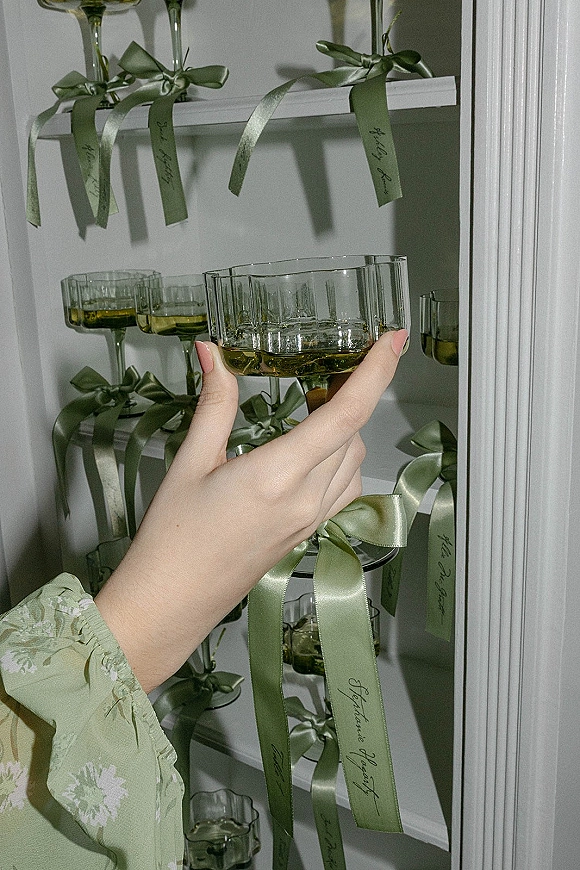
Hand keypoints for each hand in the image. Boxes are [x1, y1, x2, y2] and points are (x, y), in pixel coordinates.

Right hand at [95, 330, 406, 691]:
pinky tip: (315, 444)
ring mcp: (311, 520)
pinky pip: (344, 487)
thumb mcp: (189, 461)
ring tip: (319, 398)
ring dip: (348, 424)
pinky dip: (342, 455)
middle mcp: (306, 499)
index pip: (347, 413)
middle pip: (355, 431)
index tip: (393, 338)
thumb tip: (212, 351)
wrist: (171, 602)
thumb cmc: (172, 537)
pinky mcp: (307, 533)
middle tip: (333, 360)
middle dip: (355, 390)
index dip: (377, 371)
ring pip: (354, 460)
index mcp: (278, 475)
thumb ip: (214, 403)